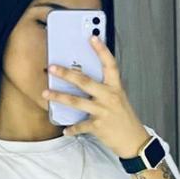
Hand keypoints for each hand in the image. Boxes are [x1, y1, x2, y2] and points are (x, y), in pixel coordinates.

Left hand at [42, 34, 150, 158]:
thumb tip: (83, 78)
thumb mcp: (118, 98)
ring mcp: (103, 111)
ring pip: (77, 102)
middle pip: (85, 81)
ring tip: (46, 93)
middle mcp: (109, 97)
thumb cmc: (124, 117)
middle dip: (66, 73)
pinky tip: (64, 129)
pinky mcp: (98, 126)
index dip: (102, 50)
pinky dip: (71, 129)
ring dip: (59, 97)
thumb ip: (104, 87)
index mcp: (116, 87)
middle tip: (52, 68)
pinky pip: (80, 126)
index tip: (92, 38)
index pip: (110, 65)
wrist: (133, 140)